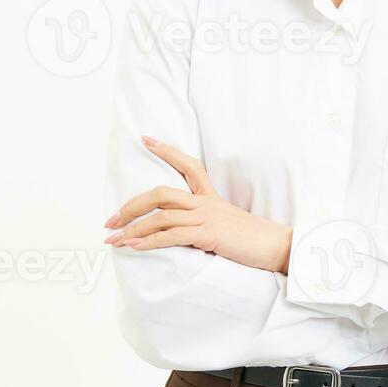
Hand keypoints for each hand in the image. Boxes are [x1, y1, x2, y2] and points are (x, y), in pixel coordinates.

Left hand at [104, 136, 294, 273]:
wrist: (277, 247)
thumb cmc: (253, 240)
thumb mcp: (227, 224)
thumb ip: (205, 223)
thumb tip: (182, 233)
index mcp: (211, 197)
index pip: (188, 165)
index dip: (166, 150)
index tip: (146, 139)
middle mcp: (206, 203)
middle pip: (161, 193)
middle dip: (131, 205)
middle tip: (110, 219)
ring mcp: (207, 217)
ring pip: (161, 215)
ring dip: (132, 227)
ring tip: (113, 238)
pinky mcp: (209, 234)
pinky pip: (171, 236)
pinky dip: (148, 242)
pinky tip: (133, 246)